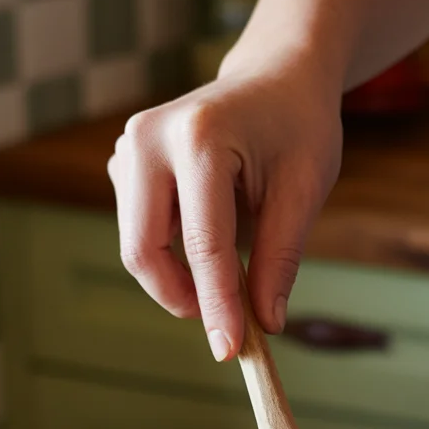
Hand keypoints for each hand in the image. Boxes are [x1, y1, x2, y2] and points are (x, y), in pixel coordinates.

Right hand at [107, 56, 342, 361]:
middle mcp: (149, 138)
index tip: (231, 350)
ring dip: (178, 281)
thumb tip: (266, 324)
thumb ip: (280, 259)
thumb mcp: (304, 191)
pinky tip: (210, 244)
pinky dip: (172, 258)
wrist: (275, 78)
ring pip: (138, 247)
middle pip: (143, 250)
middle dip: (182, 299)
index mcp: (200, 138)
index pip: (204, 244)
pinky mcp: (124, 164)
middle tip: (228, 325)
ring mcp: (128, 149)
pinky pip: (140, 232)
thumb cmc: (297, 128)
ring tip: (229, 282)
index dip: (217, 306)